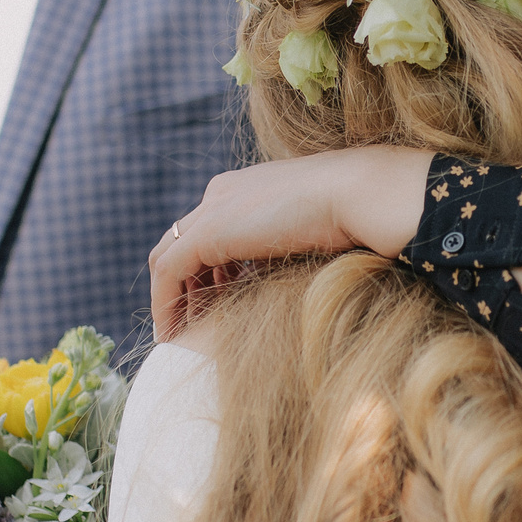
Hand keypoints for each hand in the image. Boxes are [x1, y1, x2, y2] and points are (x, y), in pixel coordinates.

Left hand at [149, 148, 433, 338]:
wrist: (357, 194)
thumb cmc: (351, 214)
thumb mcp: (308, 229)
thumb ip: (283, 245)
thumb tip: (283, 272)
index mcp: (242, 188)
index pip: (205, 229)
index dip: (203, 268)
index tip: (212, 301)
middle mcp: (219, 193)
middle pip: (178, 240)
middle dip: (178, 283)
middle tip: (184, 322)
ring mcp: (211, 209)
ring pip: (166, 256)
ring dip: (167, 297)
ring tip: (176, 333)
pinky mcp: (208, 231)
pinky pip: (168, 272)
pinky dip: (164, 302)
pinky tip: (172, 333)